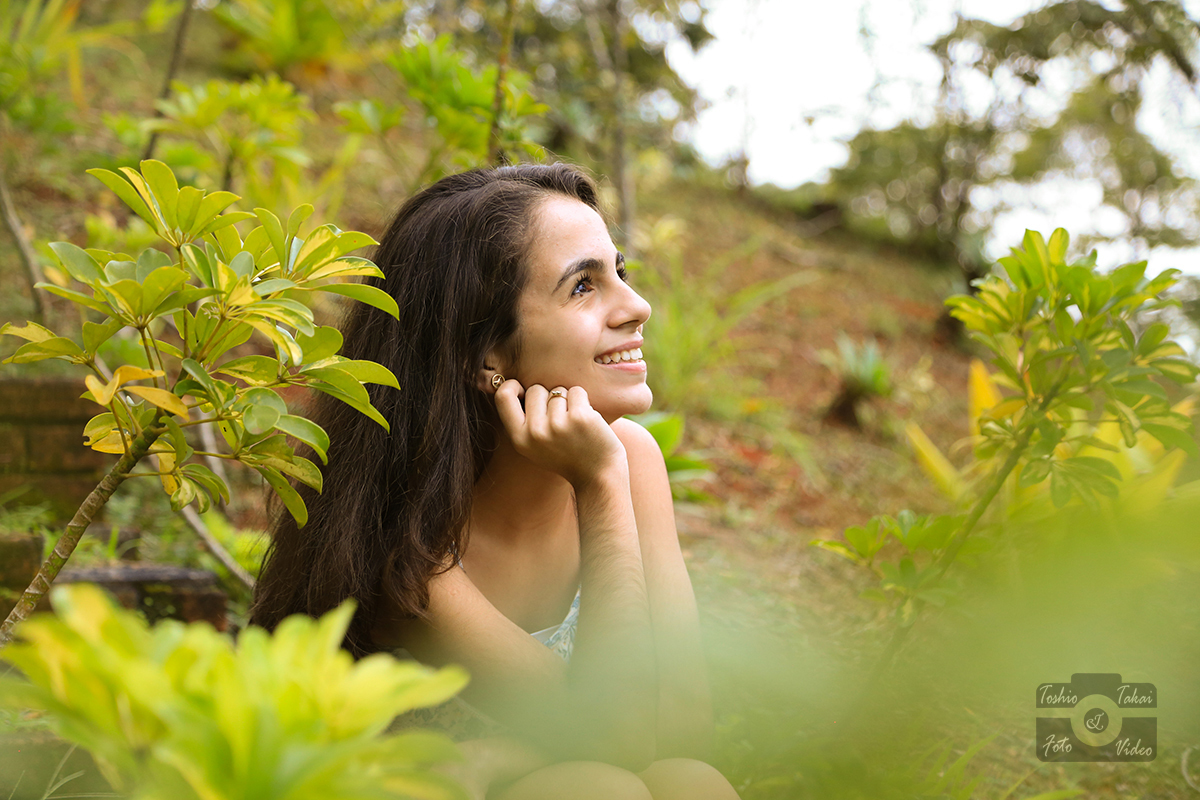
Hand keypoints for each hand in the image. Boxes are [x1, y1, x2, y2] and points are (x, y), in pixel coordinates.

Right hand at [494, 380, 626, 487]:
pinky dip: (583, 401)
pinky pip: (576, 391)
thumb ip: (522, 421)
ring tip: (574, 425)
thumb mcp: (534, 446)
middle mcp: (535, 432)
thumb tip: (510, 384)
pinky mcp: (579, 418)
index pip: (503, 397)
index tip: (523, 389)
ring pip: (558, 390)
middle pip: (535, 389)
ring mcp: (557, 425)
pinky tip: (587, 420)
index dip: (512, 386)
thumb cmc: (566, 456)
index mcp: (520, 439)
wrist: (598, 475)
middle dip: (548, 396)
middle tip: (560, 420)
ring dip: (568, 401)